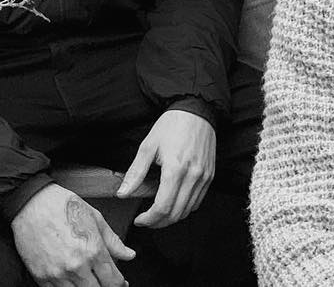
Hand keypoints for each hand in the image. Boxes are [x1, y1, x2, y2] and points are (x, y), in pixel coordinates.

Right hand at [11, 183, 133, 286]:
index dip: (120, 284)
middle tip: (104, 281)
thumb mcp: (95, 218)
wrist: (32, 204)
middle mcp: (76, 266)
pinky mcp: (41, 277)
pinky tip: (72, 281)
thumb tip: (129, 255)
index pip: (113, 280)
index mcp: (93, 250)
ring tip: (88, 280)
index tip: (121, 282)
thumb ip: (114, 241)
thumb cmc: (64, 207)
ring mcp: (57, 274)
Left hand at [117, 107, 215, 227]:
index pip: (162, 207)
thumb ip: (135, 172)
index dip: (149, 219)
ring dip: (172, 217)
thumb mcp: (148, 146)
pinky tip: (174, 202)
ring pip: (187, 210)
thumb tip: (122, 193)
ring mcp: (204, 176)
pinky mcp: (210, 175)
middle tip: (146, 220)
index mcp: (175, 168)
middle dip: (158, 222)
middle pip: (176, 213)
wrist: (197, 110)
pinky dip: (185, 208)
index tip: (140, 219)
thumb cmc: (172, 125)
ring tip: (158, 214)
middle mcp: (193, 175)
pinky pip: (198, 201)